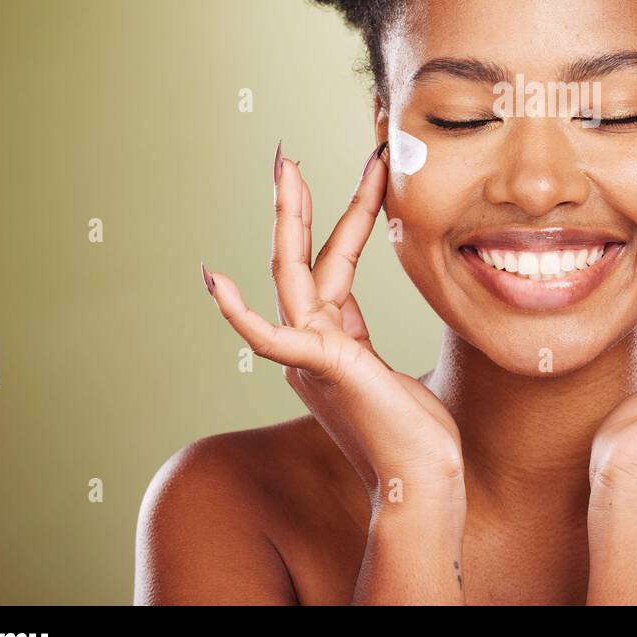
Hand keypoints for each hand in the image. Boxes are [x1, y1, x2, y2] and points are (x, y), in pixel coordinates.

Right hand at [201, 142, 464, 506]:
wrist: (421, 482)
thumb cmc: (414, 434)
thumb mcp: (385, 368)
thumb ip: (357, 337)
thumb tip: (346, 310)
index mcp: (334, 336)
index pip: (338, 259)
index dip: (353, 212)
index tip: (373, 169)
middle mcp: (314, 341)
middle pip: (300, 258)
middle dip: (296, 204)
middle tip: (288, 154)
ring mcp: (313, 355)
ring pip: (292, 276)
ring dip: (288, 221)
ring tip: (285, 171)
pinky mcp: (322, 369)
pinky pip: (273, 339)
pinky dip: (241, 313)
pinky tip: (215, 283)